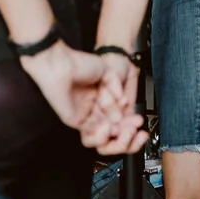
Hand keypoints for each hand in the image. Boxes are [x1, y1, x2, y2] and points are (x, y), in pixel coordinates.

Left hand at [20, 44, 143, 149]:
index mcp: (100, 95)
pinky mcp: (75, 120)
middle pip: (112, 126)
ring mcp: (84, 114)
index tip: (139, 120)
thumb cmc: (79, 64)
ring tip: (124, 127)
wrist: (60, 64)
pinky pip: (90, 134)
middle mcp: (93, 106)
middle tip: (135, 126)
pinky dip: (102, 134)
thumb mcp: (107, 71)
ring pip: (103, 133)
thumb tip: (124, 103)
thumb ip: (117, 86)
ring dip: (116, 133)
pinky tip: (110, 128)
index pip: (117, 114)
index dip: (129, 119)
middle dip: (126, 129)